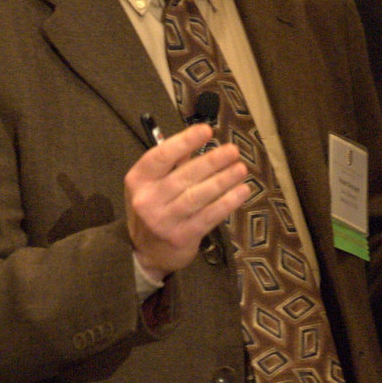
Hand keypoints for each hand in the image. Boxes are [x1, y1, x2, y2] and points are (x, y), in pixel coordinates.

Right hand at [124, 123, 248, 280]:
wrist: (147, 252)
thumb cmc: (155, 206)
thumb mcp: (152, 183)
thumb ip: (174, 162)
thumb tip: (201, 137)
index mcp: (138, 180)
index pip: (161, 156)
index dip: (184, 141)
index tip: (207, 130)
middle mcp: (147, 200)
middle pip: (183, 176)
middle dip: (212, 161)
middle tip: (233, 150)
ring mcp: (163, 221)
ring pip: (197, 196)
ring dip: (223, 180)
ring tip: (241, 168)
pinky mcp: (182, 237)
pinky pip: (208, 216)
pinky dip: (227, 202)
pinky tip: (242, 191)